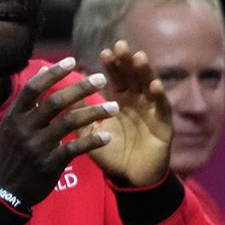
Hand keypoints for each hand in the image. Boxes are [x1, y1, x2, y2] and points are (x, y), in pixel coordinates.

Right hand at [0, 58, 116, 206]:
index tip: (72, 60)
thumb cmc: (12, 152)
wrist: (5, 191)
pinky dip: (92, 141)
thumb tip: (42, 71)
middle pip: (55, 103)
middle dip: (80, 89)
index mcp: (15, 117)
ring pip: (68, 123)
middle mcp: (24, 129)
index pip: (33, 89)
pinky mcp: (49, 164)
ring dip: (94, 113)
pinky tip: (108, 136)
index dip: (52, 73)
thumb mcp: (12, 126)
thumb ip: (28, 102)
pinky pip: (75, 149)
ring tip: (115, 107)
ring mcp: (37, 147)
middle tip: (102, 79)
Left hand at [86, 40, 173, 186]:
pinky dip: (159, 96)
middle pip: (134, 77)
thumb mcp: (90, 133)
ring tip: (139, 57)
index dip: (112, 65)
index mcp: (121, 101)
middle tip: (121, 46)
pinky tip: (154, 86)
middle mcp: (138, 102)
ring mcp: (152, 111)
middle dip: (128, 61)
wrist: (129, 179)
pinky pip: (162, 108)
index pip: (117, 78)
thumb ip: (79, 114)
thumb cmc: (111, 154)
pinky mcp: (164, 124)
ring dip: (145, 72)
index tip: (104, 52)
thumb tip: (61, 93)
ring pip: (149, 87)